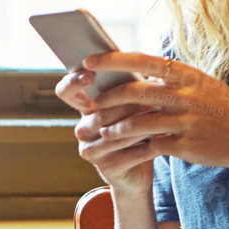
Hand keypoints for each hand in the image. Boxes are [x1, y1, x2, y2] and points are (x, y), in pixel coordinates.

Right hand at [56, 59, 161, 192]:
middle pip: (97, 114)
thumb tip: (162, 59)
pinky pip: (124, 156)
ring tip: (158, 119)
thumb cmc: (138, 128)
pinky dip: (144, 149)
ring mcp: (90, 150)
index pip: (66, 91)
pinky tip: (161, 142)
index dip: (73, 82)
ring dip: (136, 127)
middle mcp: (82, 128)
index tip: (89, 74)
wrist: (140, 167)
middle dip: (124, 107)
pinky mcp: (104, 169)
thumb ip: (138, 85)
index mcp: (86, 108)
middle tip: (147, 101)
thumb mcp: (136, 104)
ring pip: (111, 135)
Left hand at [83, 52, 228, 172]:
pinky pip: (151, 146)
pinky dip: (134, 148)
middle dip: (107, 98)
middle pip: (135, 93)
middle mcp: (186, 95)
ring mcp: (187, 121)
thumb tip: (142, 75)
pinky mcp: (186, 146)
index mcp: (188, 75)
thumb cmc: (227, 109)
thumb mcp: (204, 85)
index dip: (112, 61)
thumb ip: (173, 81)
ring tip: (103, 130)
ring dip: (115, 128)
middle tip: (92, 103)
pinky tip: (124, 149)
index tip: (89, 61)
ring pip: (138, 123)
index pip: (142, 61)